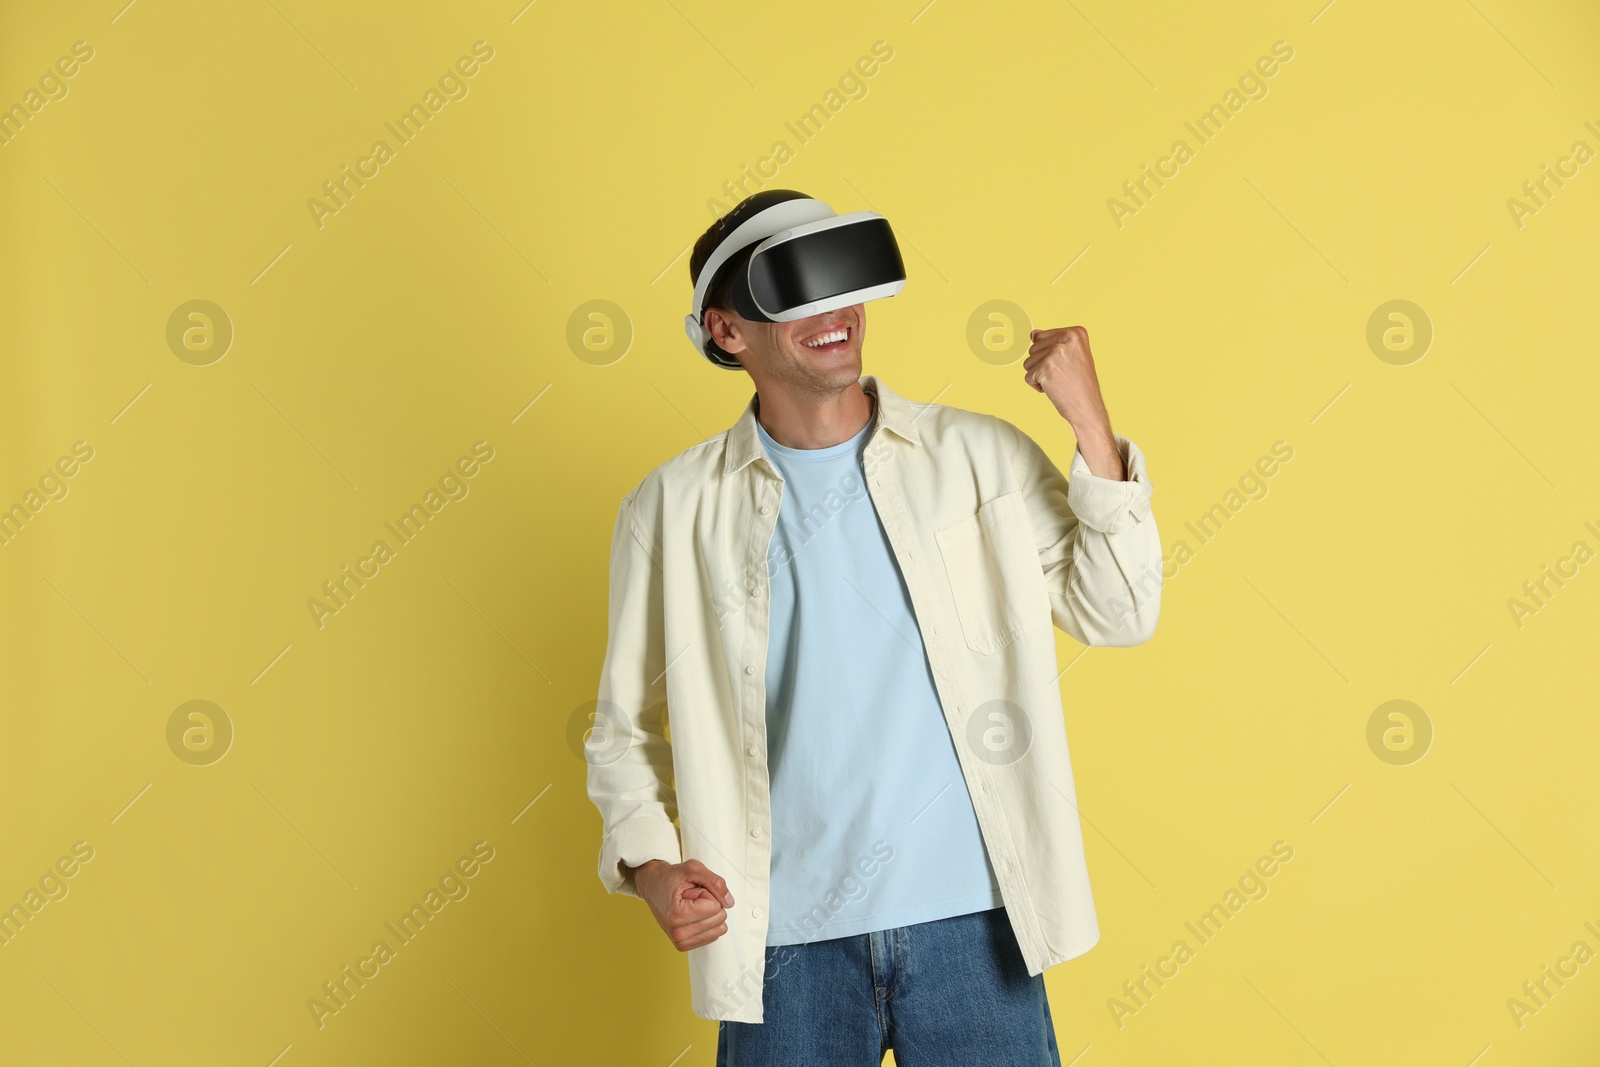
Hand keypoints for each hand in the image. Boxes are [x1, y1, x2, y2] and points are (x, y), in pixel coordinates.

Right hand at [629, 858, 733, 951]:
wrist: (653, 885)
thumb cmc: (672, 877)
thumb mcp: (693, 868)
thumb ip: (715, 882)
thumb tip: (730, 903)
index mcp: (677, 915)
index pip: (715, 906)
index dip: (706, 892)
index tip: (689, 891)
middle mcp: (678, 933)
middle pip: (719, 918)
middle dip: (708, 902)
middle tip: (689, 897)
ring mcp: (681, 941)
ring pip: (719, 928)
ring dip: (707, 912)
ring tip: (690, 905)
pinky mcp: (684, 945)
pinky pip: (713, 935)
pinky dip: (706, 921)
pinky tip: (690, 914)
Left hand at [1024, 325, 1124, 480]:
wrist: (1088, 406)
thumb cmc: (1080, 384)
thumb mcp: (1071, 356)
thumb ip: (1053, 342)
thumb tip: (1033, 333)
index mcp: (1076, 332)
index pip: (1041, 337)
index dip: (1048, 356)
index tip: (1066, 365)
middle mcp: (1067, 338)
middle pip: (1032, 349)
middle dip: (1042, 365)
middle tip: (1063, 375)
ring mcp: (1056, 352)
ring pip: (1028, 362)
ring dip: (1039, 376)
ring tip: (1059, 381)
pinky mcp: (1046, 368)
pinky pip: (1027, 377)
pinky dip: (1037, 387)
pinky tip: (1054, 389)